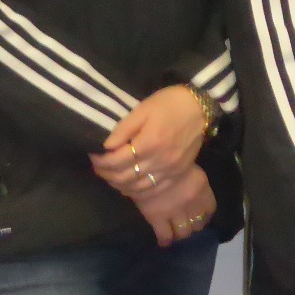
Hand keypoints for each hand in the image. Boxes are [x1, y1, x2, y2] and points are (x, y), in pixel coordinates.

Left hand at [91, 86, 208, 196]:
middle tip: (98, 167)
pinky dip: (138, 191)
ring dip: (119, 184)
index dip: (101, 162)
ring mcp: (170, 170)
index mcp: (149, 143)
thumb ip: (123, 129)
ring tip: (111, 176)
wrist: (200, 107)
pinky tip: (129, 186)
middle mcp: (159, 161)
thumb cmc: (169, 104)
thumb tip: (106, 147)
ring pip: (137, 187)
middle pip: (124, 177)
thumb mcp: (142, 109)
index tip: (93, 156)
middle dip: (106, 174)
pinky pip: (154, 189)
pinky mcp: (178, 173)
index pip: (116, 161)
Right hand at [129, 164, 213, 247]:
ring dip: (181, 234)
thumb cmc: (170, 163)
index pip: (210, 209)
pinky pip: (165, 235)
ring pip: (183, 232)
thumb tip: (196, 196)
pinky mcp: (157, 218)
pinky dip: (165, 240)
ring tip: (177, 234)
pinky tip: (164, 243)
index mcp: (202, 189)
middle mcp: (191, 204)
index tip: (202, 217)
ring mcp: (174, 212)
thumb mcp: (190, 170)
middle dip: (193, 226)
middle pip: (197, 224)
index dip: (206, 215)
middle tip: (187, 225)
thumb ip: (196, 186)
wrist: (146, 163)